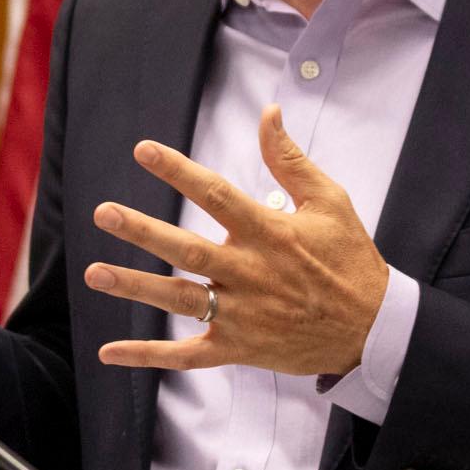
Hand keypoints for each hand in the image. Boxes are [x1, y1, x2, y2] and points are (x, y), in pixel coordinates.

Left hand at [89, 105, 388, 376]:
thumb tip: (268, 112)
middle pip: (188, 250)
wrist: (374, 331)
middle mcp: (251, 273)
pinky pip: (187, 355)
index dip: (179, 171)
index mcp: (271, 233)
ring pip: (180, 299)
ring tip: (95, 272)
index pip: (216, 195)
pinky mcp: (239, 348)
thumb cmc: (350, 261)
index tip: (143, 151)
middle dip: (143, 232)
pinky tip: (108, 352)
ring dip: (136, 287)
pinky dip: (148, 356)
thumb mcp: (330, 202)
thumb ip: (290, 160)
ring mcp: (243, 315)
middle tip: (104, 213)